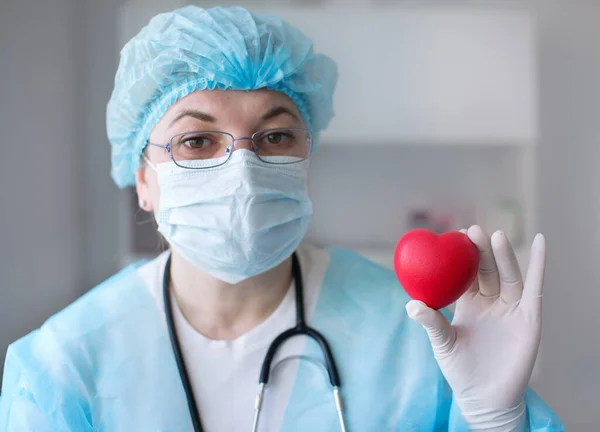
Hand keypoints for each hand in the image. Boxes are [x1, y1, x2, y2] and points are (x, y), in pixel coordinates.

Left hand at [406, 225, 545, 430]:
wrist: (485, 397)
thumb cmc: (460, 369)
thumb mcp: (442, 342)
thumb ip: (431, 322)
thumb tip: (410, 305)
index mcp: (468, 303)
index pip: (465, 273)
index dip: (461, 255)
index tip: (454, 235)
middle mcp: (491, 301)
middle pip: (486, 269)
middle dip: (480, 250)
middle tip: (472, 230)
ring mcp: (511, 308)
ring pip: (508, 275)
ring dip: (503, 255)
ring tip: (495, 236)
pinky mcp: (530, 317)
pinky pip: (535, 288)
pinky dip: (540, 264)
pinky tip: (540, 241)